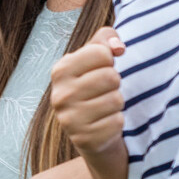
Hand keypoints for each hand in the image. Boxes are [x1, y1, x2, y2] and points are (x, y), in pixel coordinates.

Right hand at [49, 29, 126, 160]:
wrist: (88, 130)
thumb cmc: (95, 87)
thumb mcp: (95, 60)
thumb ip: (105, 39)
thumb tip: (118, 47)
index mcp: (60, 70)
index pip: (101, 52)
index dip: (109, 60)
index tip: (101, 69)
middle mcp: (60, 94)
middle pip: (111, 77)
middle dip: (115, 83)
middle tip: (104, 91)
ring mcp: (69, 119)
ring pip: (116, 100)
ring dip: (117, 103)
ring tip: (104, 107)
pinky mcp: (84, 138)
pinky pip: (117, 122)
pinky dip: (116, 122)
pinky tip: (104, 123)